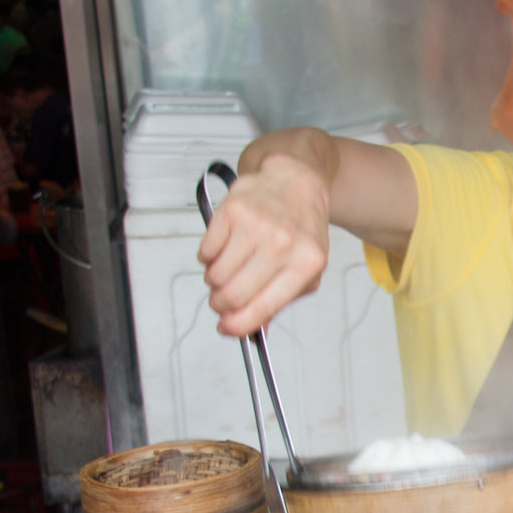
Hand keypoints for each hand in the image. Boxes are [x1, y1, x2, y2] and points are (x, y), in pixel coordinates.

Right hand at [197, 153, 329, 335]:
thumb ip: (279, 301)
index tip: (227, 328)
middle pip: (233, 295)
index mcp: (305, 264)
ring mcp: (256, 226)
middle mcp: (282, 244)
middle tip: (221, 302)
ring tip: (228, 271)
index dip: (238, 325)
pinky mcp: (232, 210)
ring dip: (214, 281)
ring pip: (215, 275)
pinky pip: (205, 252)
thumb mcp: (306, 270)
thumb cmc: (301, 230)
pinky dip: (209, 258)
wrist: (295, 183)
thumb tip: (249, 329)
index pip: (263, 307)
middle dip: (221, 305)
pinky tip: (225, 249)